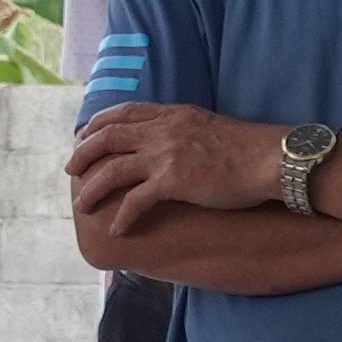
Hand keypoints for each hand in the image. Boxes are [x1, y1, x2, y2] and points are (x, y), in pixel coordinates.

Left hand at [69, 101, 298, 221]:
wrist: (270, 159)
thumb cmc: (247, 147)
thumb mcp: (208, 125)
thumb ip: (184, 128)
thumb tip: (175, 140)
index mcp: (172, 114)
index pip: (124, 112)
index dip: (98, 123)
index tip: (83, 135)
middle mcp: (164, 130)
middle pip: (108, 136)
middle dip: (84, 153)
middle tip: (71, 170)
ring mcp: (167, 155)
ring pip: (114, 169)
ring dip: (93, 188)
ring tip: (82, 205)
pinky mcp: (175, 181)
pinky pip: (136, 200)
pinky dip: (123, 216)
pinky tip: (118, 229)